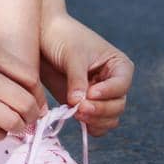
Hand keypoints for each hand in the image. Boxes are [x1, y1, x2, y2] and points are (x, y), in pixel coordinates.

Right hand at [0, 32, 48, 141]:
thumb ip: (0, 65)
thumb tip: (30, 94)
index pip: (30, 79)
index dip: (38, 98)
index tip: (37, 107)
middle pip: (24, 102)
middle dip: (31, 117)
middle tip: (28, 123)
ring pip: (10, 120)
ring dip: (17, 129)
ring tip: (12, 129)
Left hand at [39, 10, 133, 137]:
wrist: (42, 38)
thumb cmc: (62, 37)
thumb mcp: (72, 55)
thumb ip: (77, 79)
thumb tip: (79, 104)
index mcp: (118, 66)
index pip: (121, 85)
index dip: (108, 92)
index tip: (90, 93)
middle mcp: (113, 84)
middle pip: (117, 106)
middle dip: (100, 110)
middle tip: (80, 108)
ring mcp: (100, 97)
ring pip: (108, 119)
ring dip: (95, 120)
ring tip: (75, 113)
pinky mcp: (85, 106)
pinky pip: (95, 124)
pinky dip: (88, 125)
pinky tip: (75, 119)